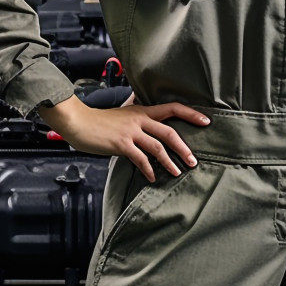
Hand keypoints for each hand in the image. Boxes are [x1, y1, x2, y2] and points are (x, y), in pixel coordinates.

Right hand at [38, 95, 208, 182]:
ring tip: (177, 173)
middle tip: (194, 161)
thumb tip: (149, 120)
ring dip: (170, 162)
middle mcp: (139, 119)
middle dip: (184, 148)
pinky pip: (140, 159)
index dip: (191, 114)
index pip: (172, 108)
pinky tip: (152, 178)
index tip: (206, 121)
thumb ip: (137, 116)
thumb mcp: (122, 114)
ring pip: (158, 147)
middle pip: (169, 132)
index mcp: (142, 111)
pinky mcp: (121, 144)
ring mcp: (131, 132)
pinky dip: (148, 170)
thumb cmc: (99, 121)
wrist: (78, 122)